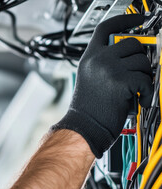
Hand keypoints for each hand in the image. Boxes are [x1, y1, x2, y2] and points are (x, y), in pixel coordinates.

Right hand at [52, 14, 152, 157]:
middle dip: (140, 57)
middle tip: (137, 72)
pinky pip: (145, 79)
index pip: (106, 28)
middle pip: (131, 42)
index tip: (138, 20)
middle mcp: (97, 59)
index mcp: (89, 57)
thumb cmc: (88, 108)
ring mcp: (109, 69)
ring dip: (144, 75)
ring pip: (142, 61)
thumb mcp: (90, 78)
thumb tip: (132, 54)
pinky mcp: (121, 81)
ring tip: (135, 90)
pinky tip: (140, 99)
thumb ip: (105, 62)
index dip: (124, 21)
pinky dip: (147, 91)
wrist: (83, 127)